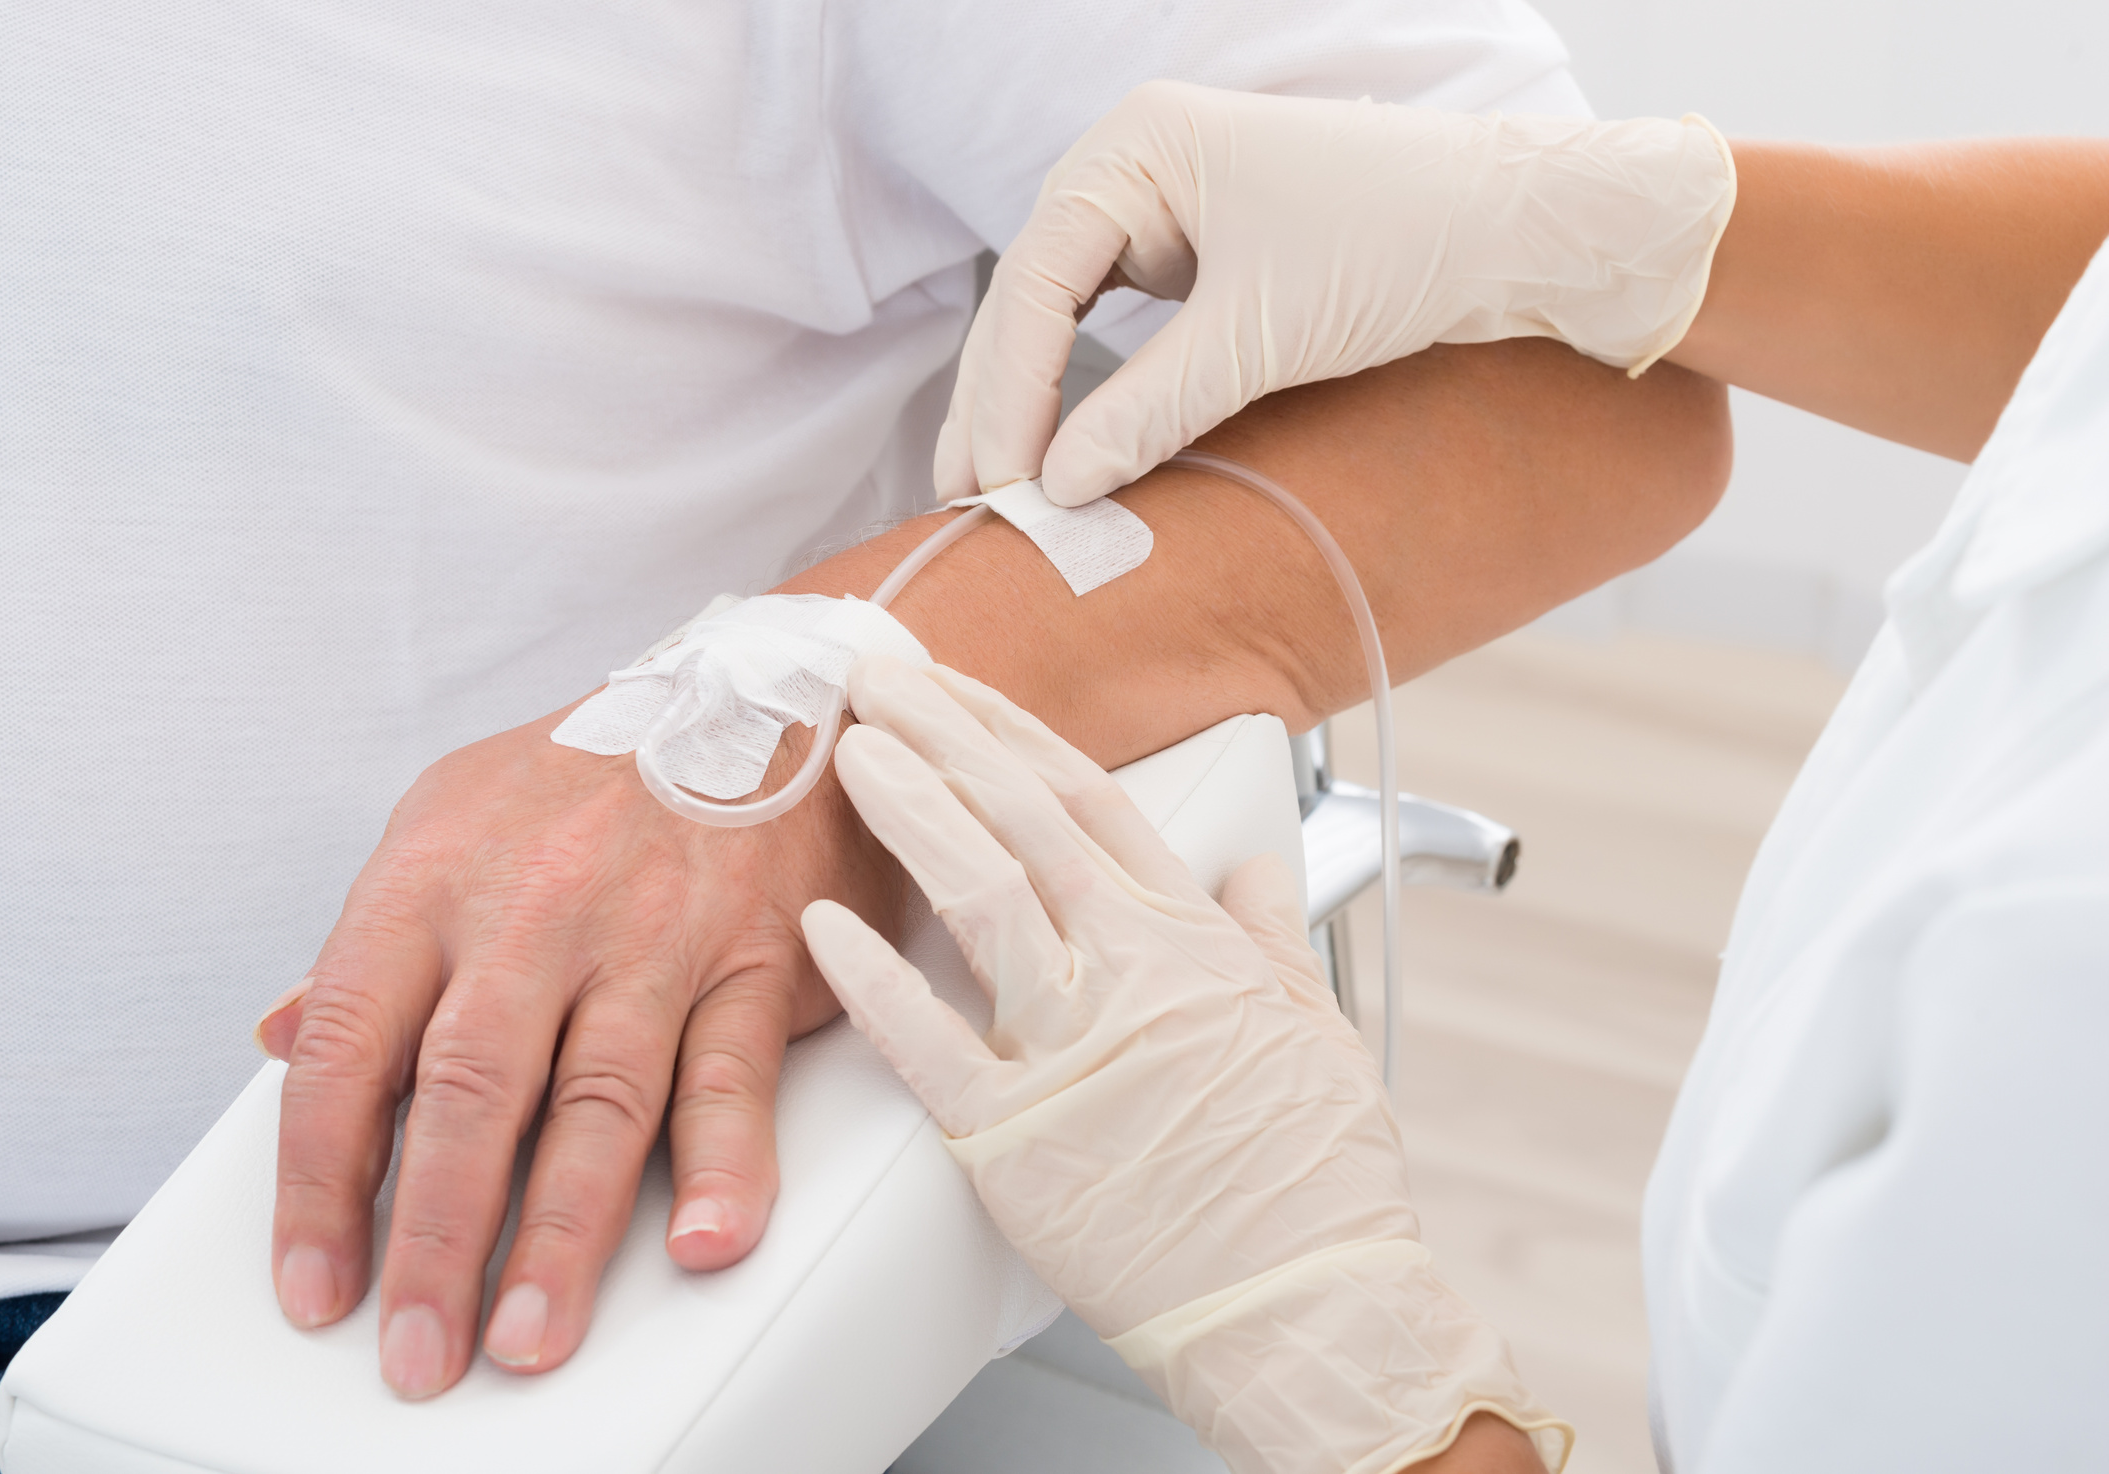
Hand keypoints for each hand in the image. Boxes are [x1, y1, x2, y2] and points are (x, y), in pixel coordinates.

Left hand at [253, 702, 899, 1397]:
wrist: (766, 692)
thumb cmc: (596, 774)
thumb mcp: (449, 821)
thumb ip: (374, 943)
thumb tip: (283, 1038)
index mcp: (434, 878)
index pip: (347, 1048)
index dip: (318, 1181)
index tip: (313, 1284)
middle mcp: (536, 907)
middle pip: (466, 1092)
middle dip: (433, 1238)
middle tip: (417, 1351)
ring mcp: (652, 932)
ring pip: (596, 1100)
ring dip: (560, 1234)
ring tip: (530, 1335)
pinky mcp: (754, 954)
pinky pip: (732, 1071)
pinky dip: (724, 1165)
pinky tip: (699, 1240)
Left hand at [803, 656, 1566, 1472]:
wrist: (1313, 1306)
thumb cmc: (1318, 1182)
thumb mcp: (1316, 1030)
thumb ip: (1272, 935)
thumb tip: (1257, 873)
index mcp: (1193, 940)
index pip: (1088, 798)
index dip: (1011, 733)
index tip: (959, 692)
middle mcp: (1130, 970)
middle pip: (1018, 817)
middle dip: (940, 734)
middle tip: (875, 678)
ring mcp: (1070, 1047)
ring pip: (975, 895)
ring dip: (907, 812)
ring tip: (847, 755)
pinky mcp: (1016, 1136)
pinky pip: (926, 1041)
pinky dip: (870, 978)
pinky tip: (820, 926)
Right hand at [934, 80, 1734, 506]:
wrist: (1525, 230)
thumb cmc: (1403, 241)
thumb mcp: (1262, 333)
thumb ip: (1148, 409)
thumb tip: (1055, 488)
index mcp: (1138, 146)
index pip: (1032, 279)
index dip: (1006, 390)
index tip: (998, 483)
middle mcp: (1138, 166)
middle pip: (1031, 298)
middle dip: (998, 403)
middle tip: (965, 501)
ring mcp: (1167, 210)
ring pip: (1064, 318)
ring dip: (1030, 404)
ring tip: (992, 492)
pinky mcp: (1202, 257)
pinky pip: (1117, 330)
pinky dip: (1088, 393)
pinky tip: (1065, 453)